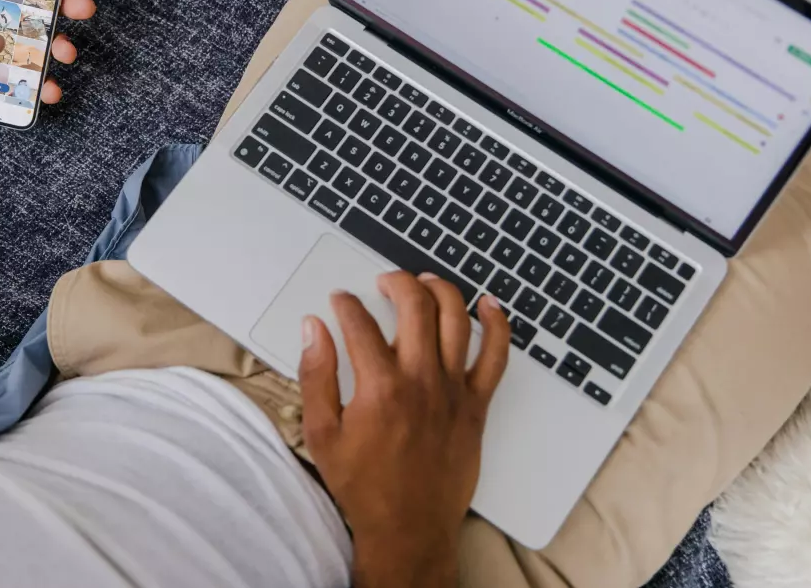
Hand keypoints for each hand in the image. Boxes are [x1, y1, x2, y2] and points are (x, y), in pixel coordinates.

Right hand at [299, 272, 509, 587]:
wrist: (409, 529)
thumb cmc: (364, 486)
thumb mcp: (322, 433)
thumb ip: (316, 375)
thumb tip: (313, 329)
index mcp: (380, 387)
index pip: (360, 323)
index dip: (346, 304)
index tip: (339, 301)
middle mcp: (421, 381)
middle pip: (415, 306)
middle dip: (395, 282)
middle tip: (383, 282)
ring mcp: (453, 391)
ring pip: (456, 319)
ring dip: (440, 289)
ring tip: (424, 282)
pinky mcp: (476, 405)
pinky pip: (496, 356)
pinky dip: (497, 324)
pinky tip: (488, 305)